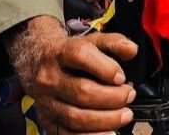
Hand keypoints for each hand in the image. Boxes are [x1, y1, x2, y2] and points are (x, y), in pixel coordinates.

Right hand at [6, 16, 138, 133]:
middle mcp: (49, 77)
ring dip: (105, 120)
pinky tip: (109, 133)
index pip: (81, 56)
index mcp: (60, 52)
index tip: (122, 77)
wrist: (36, 63)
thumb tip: (132, 50)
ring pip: (76, 117)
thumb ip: (114, 42)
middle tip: (129, 96)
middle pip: (81, 91)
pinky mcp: (47, 120)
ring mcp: (46, 102)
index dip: (105, 68)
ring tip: (125, 115)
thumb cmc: (71, 54)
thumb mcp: (91, 42)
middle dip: (112, 97)